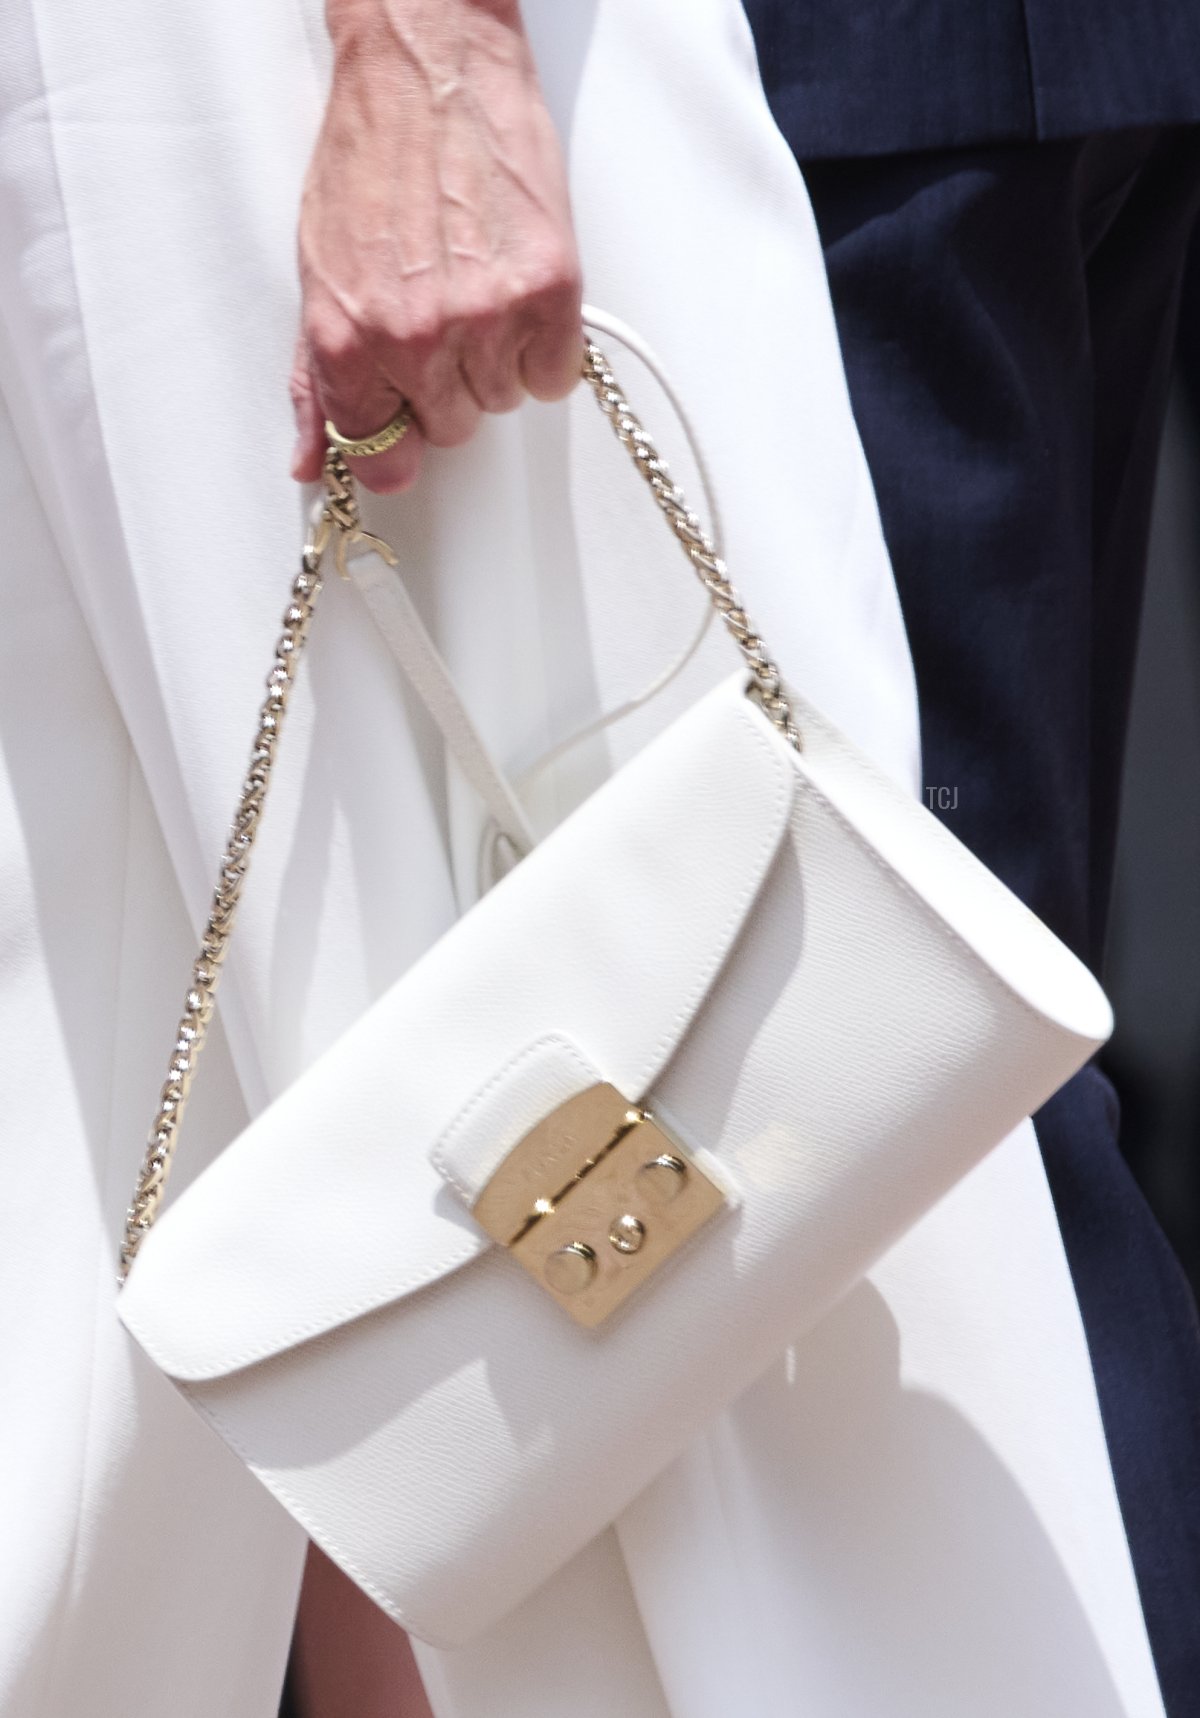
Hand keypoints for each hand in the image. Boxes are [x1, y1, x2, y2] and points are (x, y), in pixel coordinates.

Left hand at [290, 0, 583, 492]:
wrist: (429, 66)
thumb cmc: (371, 154)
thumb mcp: (318, 270)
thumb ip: (316, 377)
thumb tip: (313, 459)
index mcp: (348, 338)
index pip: (379, 454)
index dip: (396, 441)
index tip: (406, 425)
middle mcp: (414, 338)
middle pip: (451, 428)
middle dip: (447, 384)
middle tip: (440, 313)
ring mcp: (485, 318)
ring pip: (502, 400)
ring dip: (495, 358)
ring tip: (477, 284)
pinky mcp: (547, 291)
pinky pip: (553, 375)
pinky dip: (544, 345)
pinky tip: (515, 288)